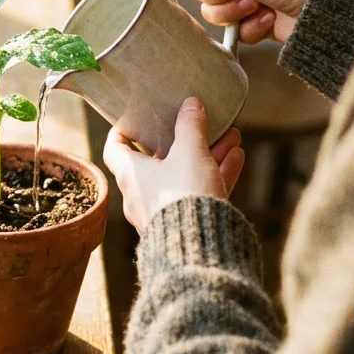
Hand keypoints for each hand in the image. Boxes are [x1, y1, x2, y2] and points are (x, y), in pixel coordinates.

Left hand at [102, 98, 244, 234]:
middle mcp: (142, 194)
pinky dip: (217, 175)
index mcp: (131, 174)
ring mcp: (163, 211)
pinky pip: (199, 194)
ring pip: (186, 175)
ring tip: (232, 137)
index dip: (122, 130)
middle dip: (186, 139)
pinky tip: (238, 158)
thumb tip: (191, 105)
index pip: (115, 148)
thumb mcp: (189, 153)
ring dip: (209, 155)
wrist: (199, 249)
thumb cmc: (184, 194)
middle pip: (161, 160)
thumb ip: (190, 126)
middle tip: (203, 123)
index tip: (134, 118)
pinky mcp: (185, 224)